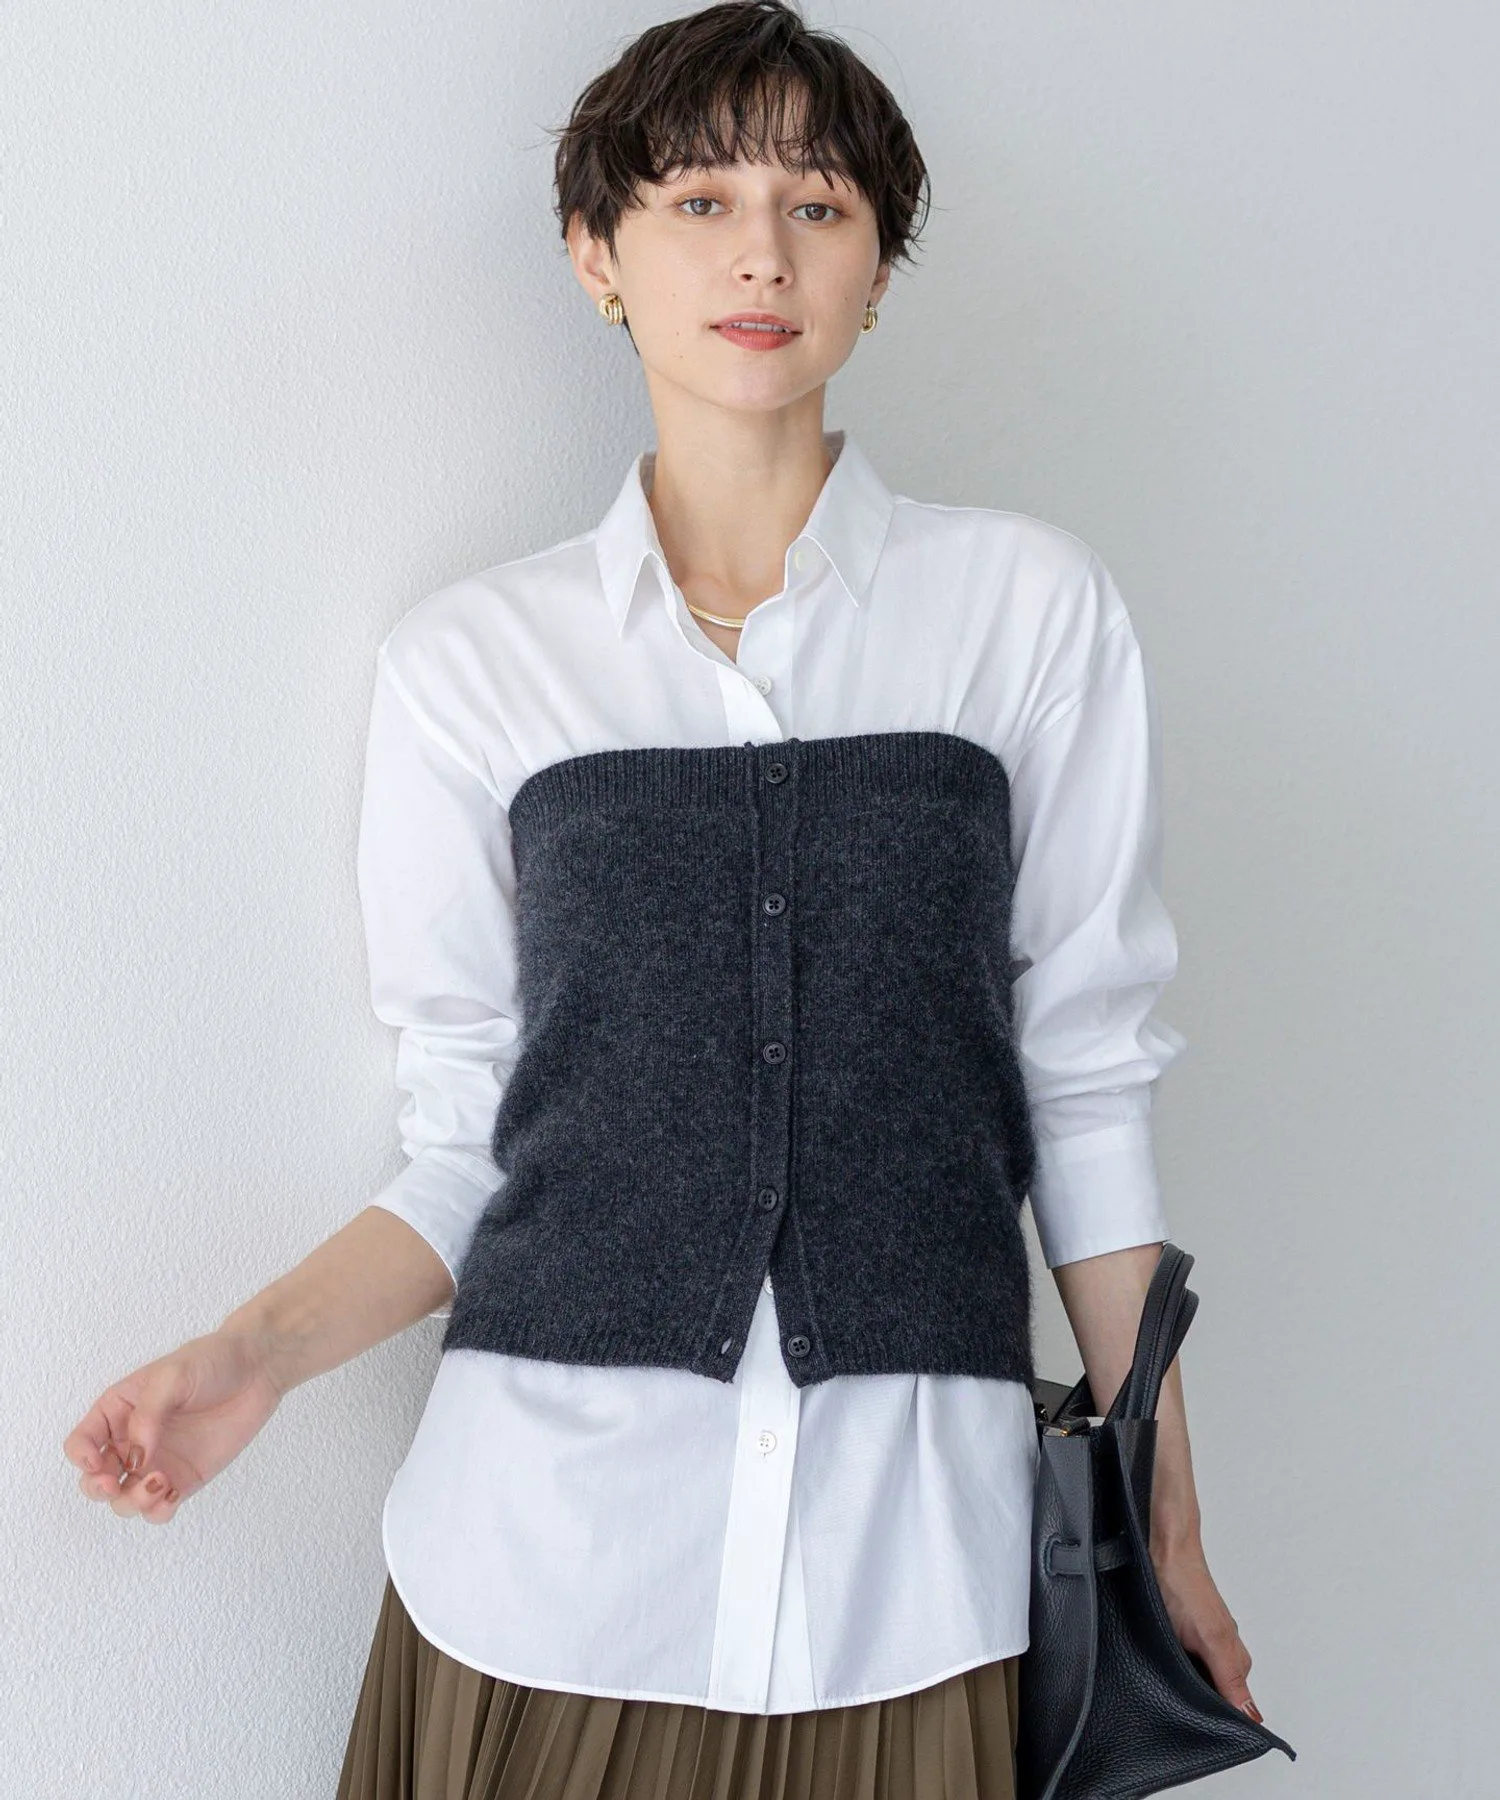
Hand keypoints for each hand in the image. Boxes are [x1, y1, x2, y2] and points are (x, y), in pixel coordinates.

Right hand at [62, 1329, 283, 1524]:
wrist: (257, 1368)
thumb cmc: (211, 1360)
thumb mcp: (172, 1376)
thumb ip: (148, 1415)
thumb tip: (136, 1458)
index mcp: (118, 1411)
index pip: (81, 1443)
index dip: (81, 1458)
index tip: (98, 1461)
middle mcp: (132, 1441)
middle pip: (95, 1480)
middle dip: (98, 1489)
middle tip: (115, 1484)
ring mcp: (157, 1462)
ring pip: (124, 1500)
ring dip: (131, 1502)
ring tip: (160, 1483)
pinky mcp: (184, 1478)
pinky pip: (159, 1508)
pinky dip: (158, 1511)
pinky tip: (172, 1495)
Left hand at [1150, 1528, 1263, 1723]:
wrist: (1164, 1552)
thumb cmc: (1185, 1587)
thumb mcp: (1209, 1638)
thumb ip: (1230, 1678)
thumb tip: (1254, 1717)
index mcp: (1235, 1660)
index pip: (1236, 1706)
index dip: (1222, 1720)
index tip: (1204, 1727)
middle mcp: (1222, 1653)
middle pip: (1215, 1696)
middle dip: (1198, 1703)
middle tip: (1177, 1699)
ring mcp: (1202, 1643)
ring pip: (1197, 1680)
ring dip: (1182, 1682)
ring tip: (1167, 1674)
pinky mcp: (1184, 1634)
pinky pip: (1183, 1662)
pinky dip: (1173, 1664)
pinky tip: (1160, 1657)